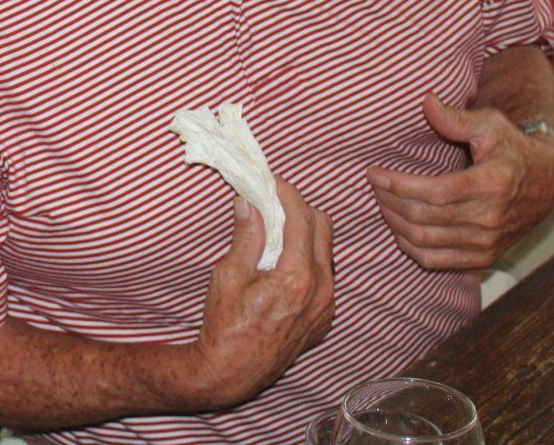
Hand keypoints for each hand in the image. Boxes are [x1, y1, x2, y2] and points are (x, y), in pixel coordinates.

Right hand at [173, 180, 333, 413]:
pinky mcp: (324, 318)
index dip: (287, 193)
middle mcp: (322, 290)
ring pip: (327, 251)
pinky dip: (308, 260)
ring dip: (306, 233)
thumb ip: (246, 235)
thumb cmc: (226, 324)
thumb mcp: (229, 275)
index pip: (302, 219)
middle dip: (300, 208)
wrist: (232, 371)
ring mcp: (326, 306)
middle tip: (273, 201)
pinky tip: (282, 264)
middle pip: (324, 228)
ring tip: (276, 230)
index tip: (272, 181)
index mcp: (298, 278)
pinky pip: (325, 276)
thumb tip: (249, 200)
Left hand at [366, 94, 553, 271]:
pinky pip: (436, 261)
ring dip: (395, 223)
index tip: (374, 173)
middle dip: (389, 201)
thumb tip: (425, 101)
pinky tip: (399, 228)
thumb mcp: (490, 125)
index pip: (433, 192)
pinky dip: (411, 247)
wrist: (546, 182)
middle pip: (423, 217)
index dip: (398, 184)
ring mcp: (488, 243)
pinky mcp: (484, 258)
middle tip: (375, 185)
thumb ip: (455, 118)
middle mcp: (490, 218)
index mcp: (492, 184)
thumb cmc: (512, 148)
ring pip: (425, 241)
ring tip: (382, 203)